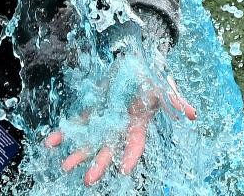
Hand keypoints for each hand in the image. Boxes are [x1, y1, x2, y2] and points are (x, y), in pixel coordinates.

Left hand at [43, 75, 196, 184]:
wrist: (135, 65)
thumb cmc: (151, 78)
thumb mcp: (164, 87)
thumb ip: (176, 101)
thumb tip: (193, 114)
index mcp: (139, 123)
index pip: (135, 144)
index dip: (130, 156)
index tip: (124, 170)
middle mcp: (119, 126)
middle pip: (108, 149)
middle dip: (99, 164)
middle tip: (88, 180)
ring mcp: (104, 120)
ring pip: (90, 141)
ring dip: (78, 153)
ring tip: (65, 167)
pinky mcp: (92, 111)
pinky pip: (76, 124)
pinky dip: (63, 132)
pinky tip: (50, 142)